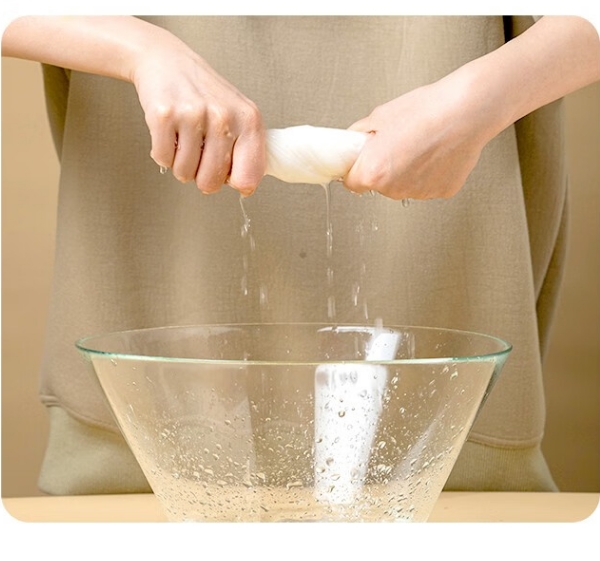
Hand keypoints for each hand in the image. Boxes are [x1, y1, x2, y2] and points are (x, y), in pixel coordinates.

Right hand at [132, 37, 265, 194]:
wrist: (167, 60)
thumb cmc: (205, 96)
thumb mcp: (238, 116)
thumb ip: (247, 152)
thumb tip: (245, 188)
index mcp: (249, 120)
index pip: (248, 178)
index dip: (234, 183)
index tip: (228, 175)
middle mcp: (223, 116)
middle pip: (211, 181)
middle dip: (202, 177)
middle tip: (200, 156)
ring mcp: (193, 115)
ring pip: (185, 173)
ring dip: (181, 164)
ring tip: (184, 141)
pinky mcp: (164, 115)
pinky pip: (163, 159)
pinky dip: (162, 153)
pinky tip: (169, 134)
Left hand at [344, 16, 599, 200]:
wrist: (467, 109)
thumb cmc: (426, 109)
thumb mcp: (381, 115)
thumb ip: (360, 134)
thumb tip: (352, 142)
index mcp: (374, 172)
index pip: (351, 183)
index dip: (355, 169)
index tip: (361, 161)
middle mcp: (394, 189)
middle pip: (379, 185)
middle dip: (383, 168)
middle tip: (397, 143)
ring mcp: (420, 193)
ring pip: (403, 186)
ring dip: (406, 172)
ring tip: (421, 144)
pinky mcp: (442, 192)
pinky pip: (427, 184)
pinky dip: (430, 173)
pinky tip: (438, 152)